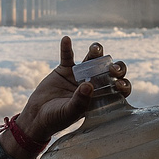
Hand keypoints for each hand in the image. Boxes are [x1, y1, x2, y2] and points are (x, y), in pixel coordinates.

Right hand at [0, 36, 128, 158]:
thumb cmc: (56, 119)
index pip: (118, 89)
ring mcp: (79, 75)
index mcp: (100, 97)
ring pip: (92, 59)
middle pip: (109, 71)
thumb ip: (80, 101)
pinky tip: (66, 39)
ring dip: (96, 52)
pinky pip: (67, 55)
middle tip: (111, 68)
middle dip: (114, 67)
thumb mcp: (68, 113)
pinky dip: (66, 47)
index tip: (119, 84)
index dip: (123, 84)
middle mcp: (93, 84)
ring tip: (95, 49)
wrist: (36, 116)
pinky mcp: (64, 69)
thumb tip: (89, 85)